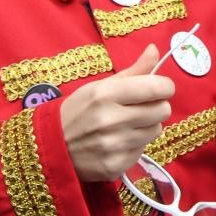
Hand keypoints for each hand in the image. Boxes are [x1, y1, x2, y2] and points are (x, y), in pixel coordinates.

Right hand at [60, 44, 174, 181]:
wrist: (50, 147)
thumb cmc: (78, 110)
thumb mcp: (100, 86)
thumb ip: (133, 70)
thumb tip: (155, 49)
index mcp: (107, 94)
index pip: (157, 88)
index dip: (164, 86)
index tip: (159, 87)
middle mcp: (111, 120)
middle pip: (163, 110)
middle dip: (156, 106)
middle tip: (141, 107)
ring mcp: (114, 146)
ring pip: (156, 130)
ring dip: (147, 126)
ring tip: (127, 125)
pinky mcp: (115, 166)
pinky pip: (143, 150)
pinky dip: (135, 145)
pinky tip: (118, 142)